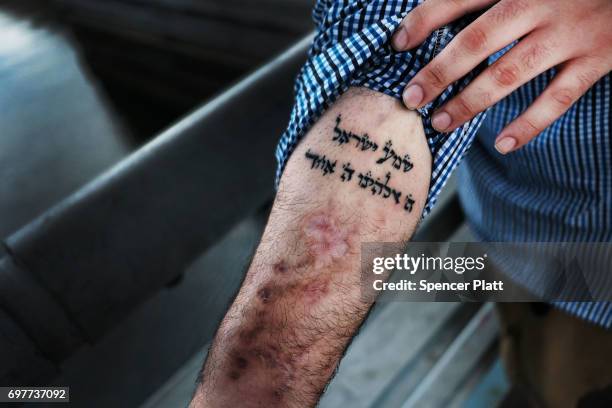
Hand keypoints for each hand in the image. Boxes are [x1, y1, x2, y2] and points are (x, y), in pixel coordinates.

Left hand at [391, 0, 611, 153]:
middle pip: (477, 40)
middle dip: (439, 72)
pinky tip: (504, 144)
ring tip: (442, 122)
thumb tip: (440, 17)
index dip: (425, 19)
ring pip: (509, 73)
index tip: (398, 44)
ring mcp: (570, 32)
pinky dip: (530, 124)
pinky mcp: (599, 58)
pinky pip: (559, 98)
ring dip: (471, 102)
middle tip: (411, 98)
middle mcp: (542, 2)